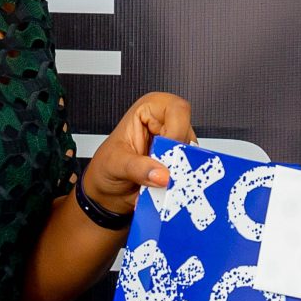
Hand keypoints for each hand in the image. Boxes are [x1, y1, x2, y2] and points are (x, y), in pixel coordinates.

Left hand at [81, 91, 197, 215]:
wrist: (106, 191)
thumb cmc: (106, 167)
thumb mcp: (116, 164)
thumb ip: (138, 168)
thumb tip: (162, 174)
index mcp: (149, 109)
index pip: (178, 110)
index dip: (175, 132)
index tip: (163, 153)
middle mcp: (165, 123)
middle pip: (189, 134)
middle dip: (177, 157)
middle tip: (160, 173)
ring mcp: (175, 144)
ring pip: (194, 154)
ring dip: (178, 172)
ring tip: (158, 181)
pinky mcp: (180, 162)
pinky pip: (191, 171)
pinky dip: (180, 182)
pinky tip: (164, 186)